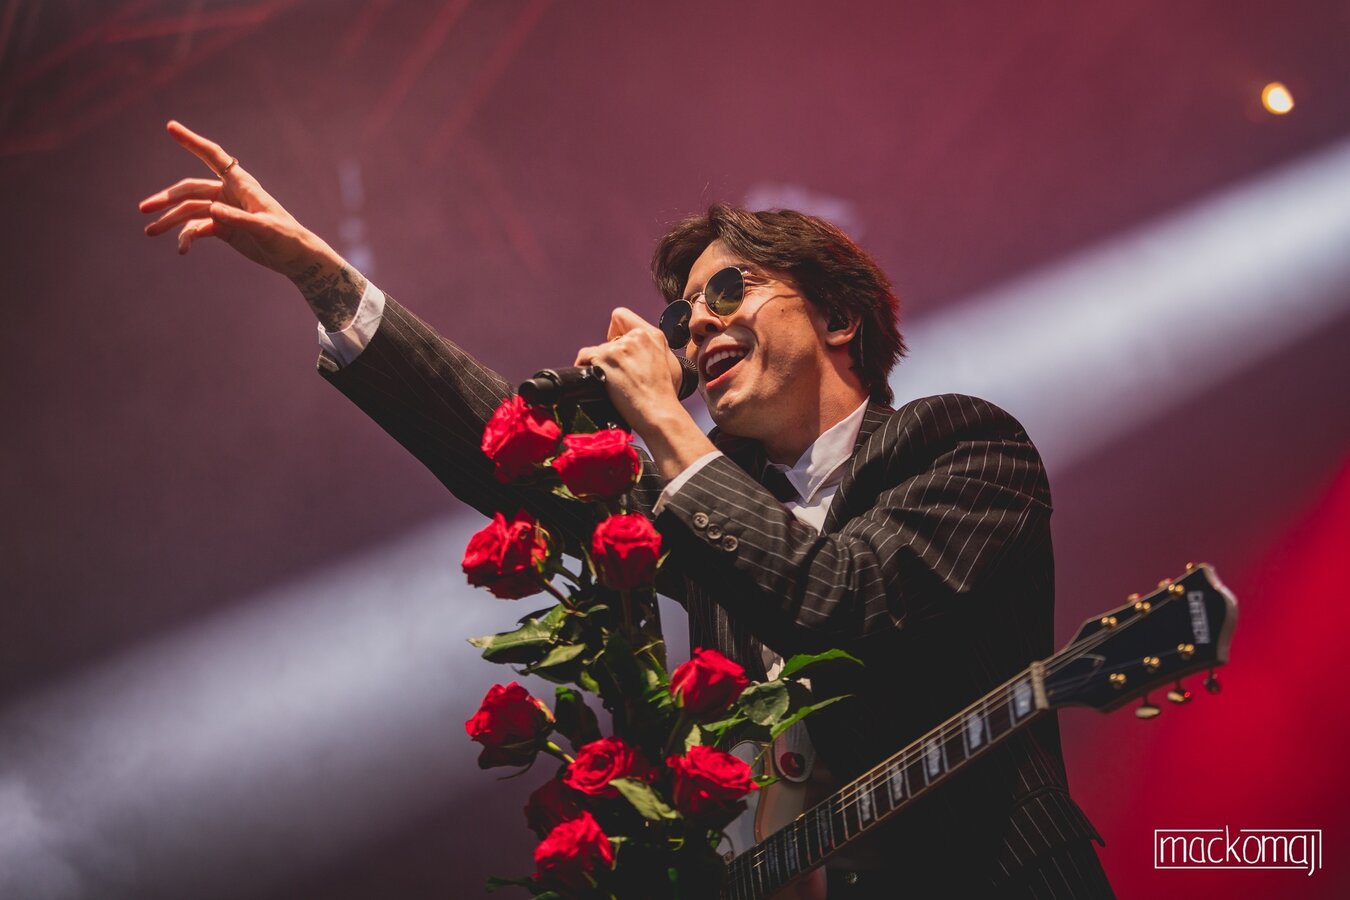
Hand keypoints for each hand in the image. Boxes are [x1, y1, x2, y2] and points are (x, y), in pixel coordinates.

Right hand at [139, 121, 362, 329]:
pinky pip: (198, 228)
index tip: (170, 126)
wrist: (296, 259)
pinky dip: (188, 237)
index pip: (213, 157)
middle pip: (191, 190)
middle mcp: (229, 194)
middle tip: (144, 208)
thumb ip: (238, 218)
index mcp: (242, 185)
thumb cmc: (287, 238)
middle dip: (167, 199)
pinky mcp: (223, 228)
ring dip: (170, 221)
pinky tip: (182, 250)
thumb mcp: (264, 229)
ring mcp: (224, 211)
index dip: (192, 142)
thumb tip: (211, 210)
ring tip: (150, 232)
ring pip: (190, 211)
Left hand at [575, 310, 712, 479]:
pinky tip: (593, 378)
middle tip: (620, 373)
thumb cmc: (664, 394)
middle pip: (609, 337)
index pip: (621, 316)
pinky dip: (583, 366)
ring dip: (602, 364)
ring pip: (599, 350)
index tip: (618, 346)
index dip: (616, 330)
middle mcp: (636, 336)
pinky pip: (584, 357)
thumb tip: (640, 349)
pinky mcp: (606, 358)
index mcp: (653, 335)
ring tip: (612, 382)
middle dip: (612, 354)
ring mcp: (620, 346)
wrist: (659, 411)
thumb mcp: (670, 362)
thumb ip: (654, 349)